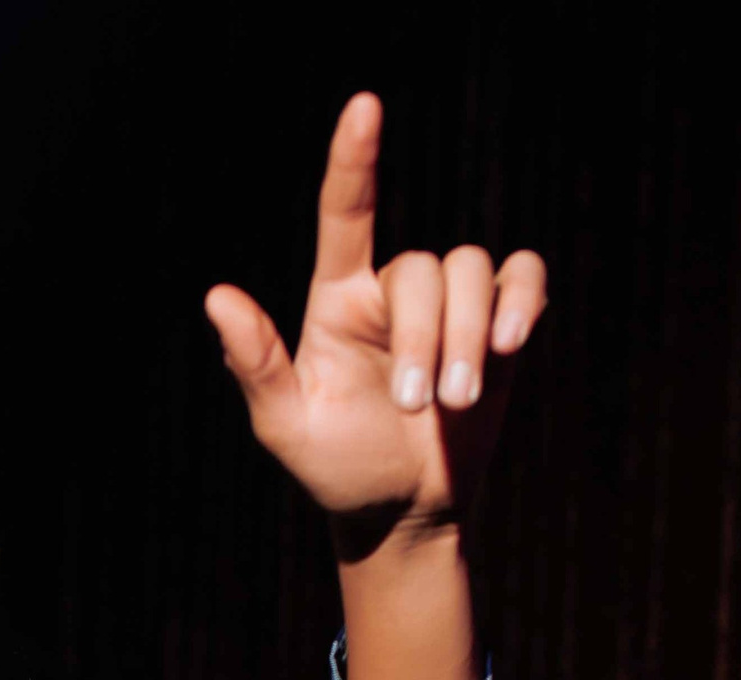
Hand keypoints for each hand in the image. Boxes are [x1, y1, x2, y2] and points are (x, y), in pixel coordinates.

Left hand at [204, 93, 545, 538]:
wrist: (400, 512)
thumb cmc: (335, 468)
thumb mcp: (286, 426)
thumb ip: (256, 365)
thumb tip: (217, 297)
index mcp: (338, 300)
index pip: (345, 215)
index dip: (354, 160)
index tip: (364, 107)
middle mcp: (393, 289)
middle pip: (425, 267)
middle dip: (426, 337)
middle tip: (418, 406)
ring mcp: (449, 303)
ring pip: (472, 271)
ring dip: (468, 337)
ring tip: (456, 402)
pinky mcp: (497, 321)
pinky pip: (523, 275)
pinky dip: (522, 300)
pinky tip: (511, 342)